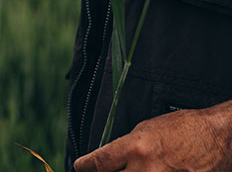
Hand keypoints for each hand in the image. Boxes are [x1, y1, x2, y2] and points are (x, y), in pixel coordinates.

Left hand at [74, 101, 231, 170]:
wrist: (217, 137)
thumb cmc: (184, 129)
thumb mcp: (146, 130)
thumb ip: (125, 147)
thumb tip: (109, 160)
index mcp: (135, 148)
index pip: (98, 164)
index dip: (84, 167)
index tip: (80, 167)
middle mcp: (145, 170)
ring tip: (131, 170)